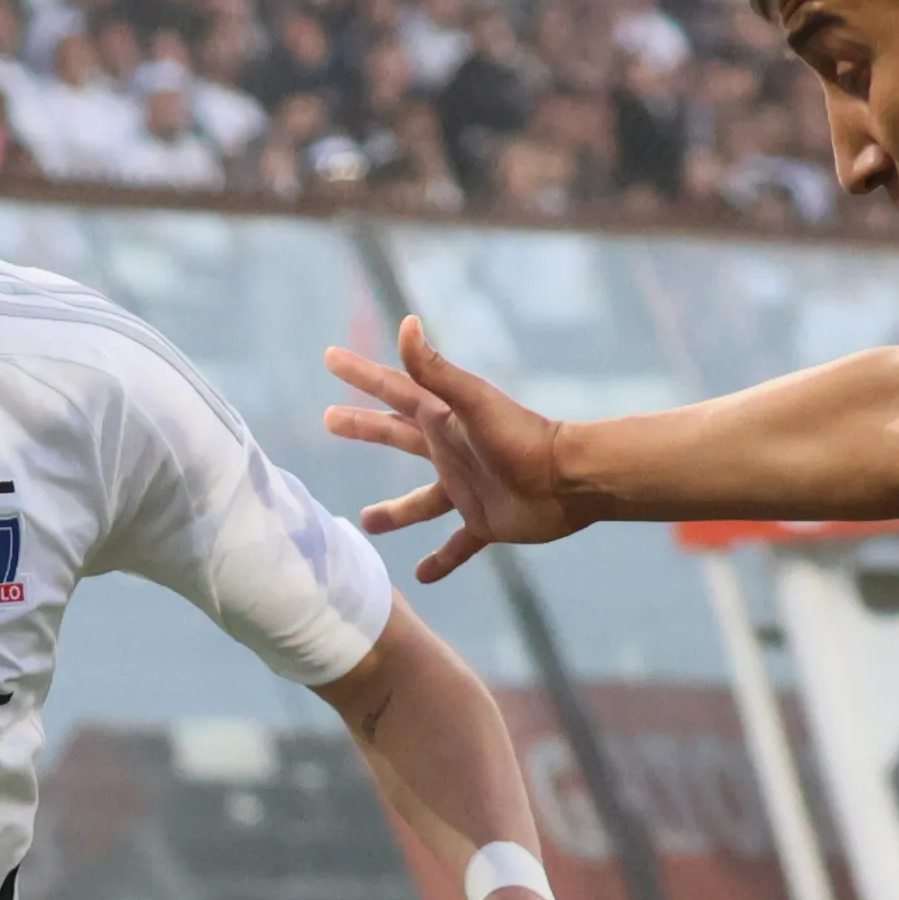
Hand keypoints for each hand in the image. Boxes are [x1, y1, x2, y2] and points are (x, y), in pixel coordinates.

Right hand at [323, 315, 582, 583]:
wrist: (570, 481)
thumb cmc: (522, 439)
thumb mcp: (472, 402)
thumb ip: (436, 371)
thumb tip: (406, 323)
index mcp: (443, 421)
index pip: (393, 391)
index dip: (361, 373)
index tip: (330, 357)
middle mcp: (451, 452)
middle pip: (397, 436)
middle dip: (364, 426)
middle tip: (329, 420)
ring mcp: (467, 489)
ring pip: (421, 502)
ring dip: (395, 512)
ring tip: (365, 523)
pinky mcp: (486, 522)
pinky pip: (458, 544)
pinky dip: (442, 559)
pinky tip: (423, 576)